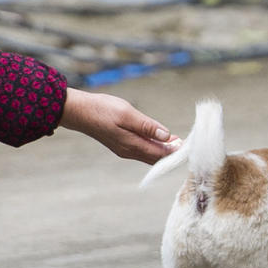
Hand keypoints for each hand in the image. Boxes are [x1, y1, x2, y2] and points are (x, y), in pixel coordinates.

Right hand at [59, 88, 180, 163]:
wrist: (77, 111)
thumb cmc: (101, 109)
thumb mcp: (127, 114)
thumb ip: (148, 126)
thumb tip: (166, 135)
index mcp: (132, 145)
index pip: (161, 154)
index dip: (177, 151)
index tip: (189, 145)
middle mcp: (129, 152)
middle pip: (157, 158)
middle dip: (173, 152)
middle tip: (187, 143)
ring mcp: (124, 149)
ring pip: (150, 154)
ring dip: (164, 149)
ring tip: (178, 141)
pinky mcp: (121, 144)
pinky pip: (142, 150)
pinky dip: (154, 145)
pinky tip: (160, 138)